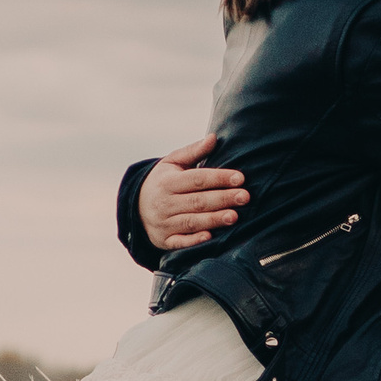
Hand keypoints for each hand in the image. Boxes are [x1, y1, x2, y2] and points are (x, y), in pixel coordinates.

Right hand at [139, 133, 247, 252]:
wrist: (136, 207)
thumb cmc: (163, 181)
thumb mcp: (172, 163)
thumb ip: (194, 151)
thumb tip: (213, 138)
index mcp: (168, 181)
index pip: (197, 179)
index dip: (219, 178)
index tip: (240, 178)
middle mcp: (165, 202)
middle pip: (197, 201)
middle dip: (222, 199)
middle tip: (245, 197)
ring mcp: (164, 223)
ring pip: (191, 221)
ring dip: (213, 219)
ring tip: (234, 216)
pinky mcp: (164, 240)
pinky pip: (180, 242)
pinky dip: (194, 240)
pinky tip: (210, 236)